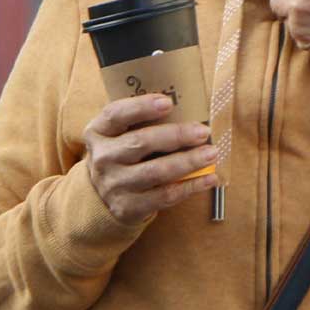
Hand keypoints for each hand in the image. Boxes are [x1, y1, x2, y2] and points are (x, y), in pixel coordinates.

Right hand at [83, 93, 218, 225]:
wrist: (100, 198)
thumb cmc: (122, 154)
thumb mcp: (120, 134)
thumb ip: (142, 120)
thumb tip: (189, 108)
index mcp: (98, 131)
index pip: (115, 114)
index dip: (141, 107)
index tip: (168, 102)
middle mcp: (103, 158)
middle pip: (140, 143)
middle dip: (175, 135)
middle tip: (202, 131)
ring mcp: (114, 185)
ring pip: (155, 172)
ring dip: (188, 161)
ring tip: (211, 153)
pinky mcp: (128, 207)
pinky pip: (164, 196)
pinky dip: (190, 186)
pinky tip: (209, 177)